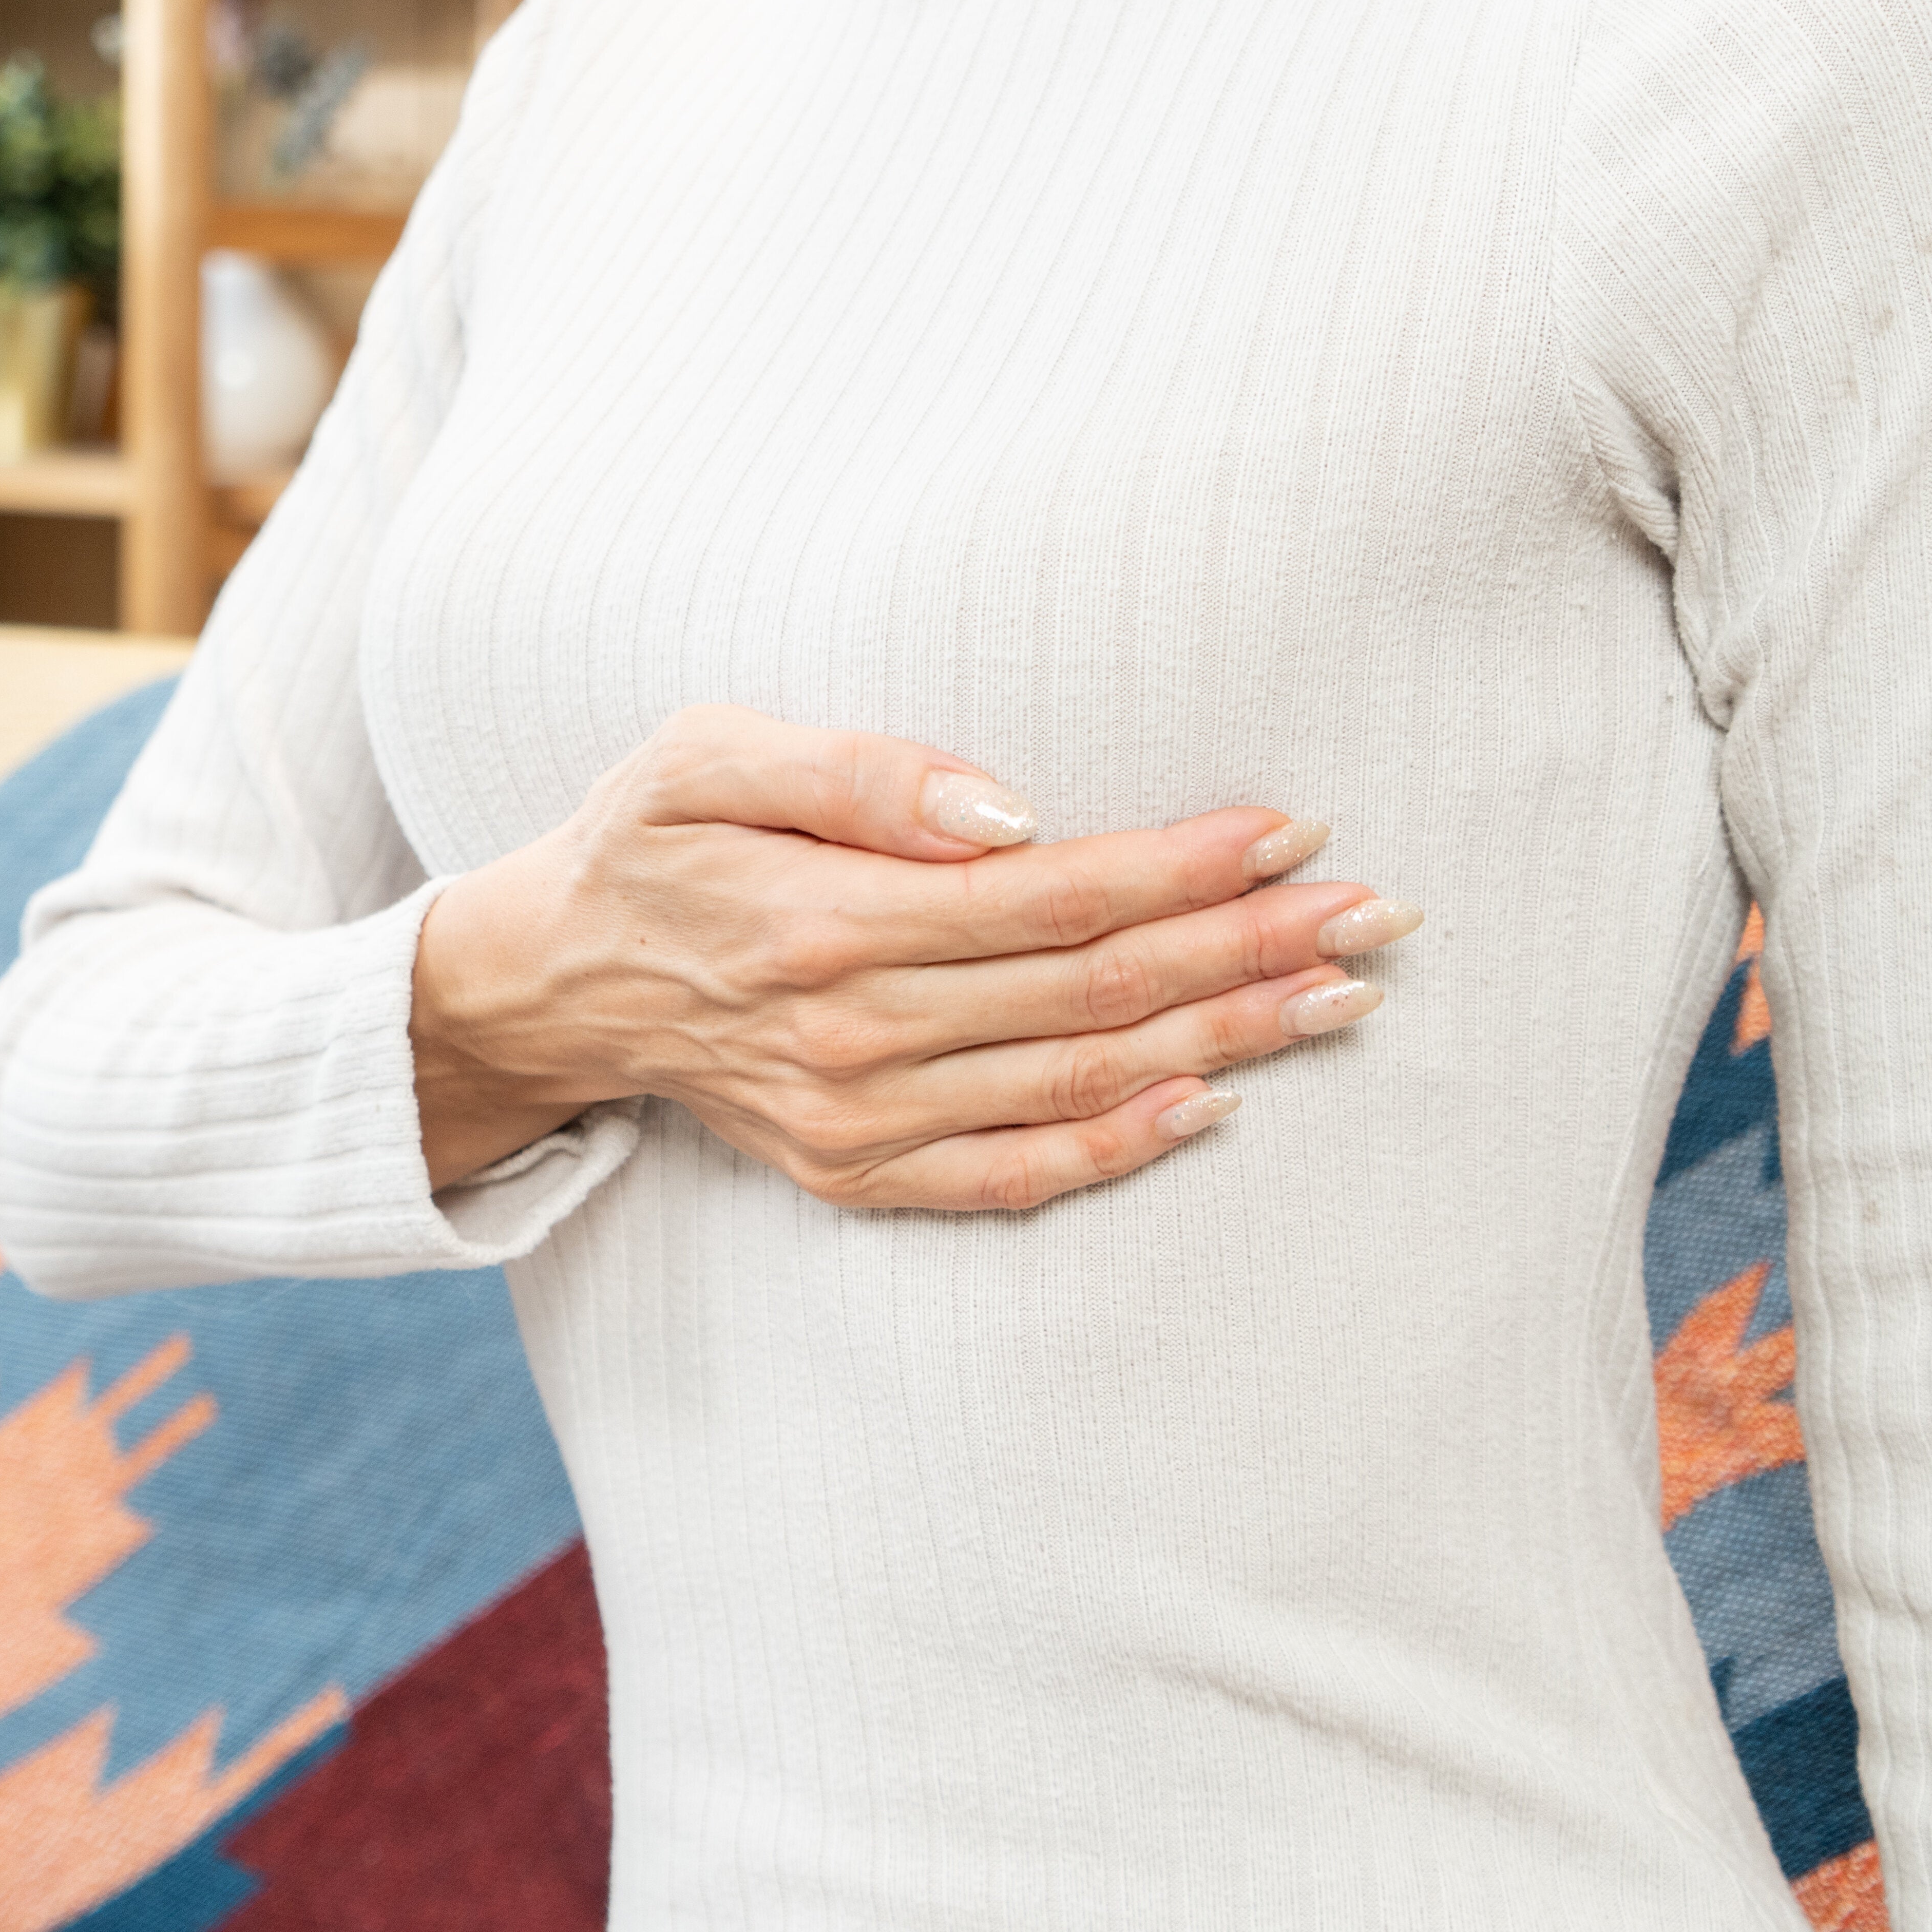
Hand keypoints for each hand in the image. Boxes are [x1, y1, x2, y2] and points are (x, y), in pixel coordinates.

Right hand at [410, 705, 1415, 1210]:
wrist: (552, 980)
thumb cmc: (645, 842)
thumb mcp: (703, 755)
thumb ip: (851, 770)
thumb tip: (1004, 807)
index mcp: (829, 922)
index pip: (1055, 894)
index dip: (1185, 865)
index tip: (1296, 833)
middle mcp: (855, 1034)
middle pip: (1097, 991)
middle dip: (1249, 949)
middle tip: (1379, 914)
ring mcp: (859, 1120)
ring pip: (1082, 1081)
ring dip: (1226, 1039)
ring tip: (1342, 996)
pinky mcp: (857, 1173)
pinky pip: (1014, 1176)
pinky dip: (1119, 1149)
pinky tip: (1212, 1105)